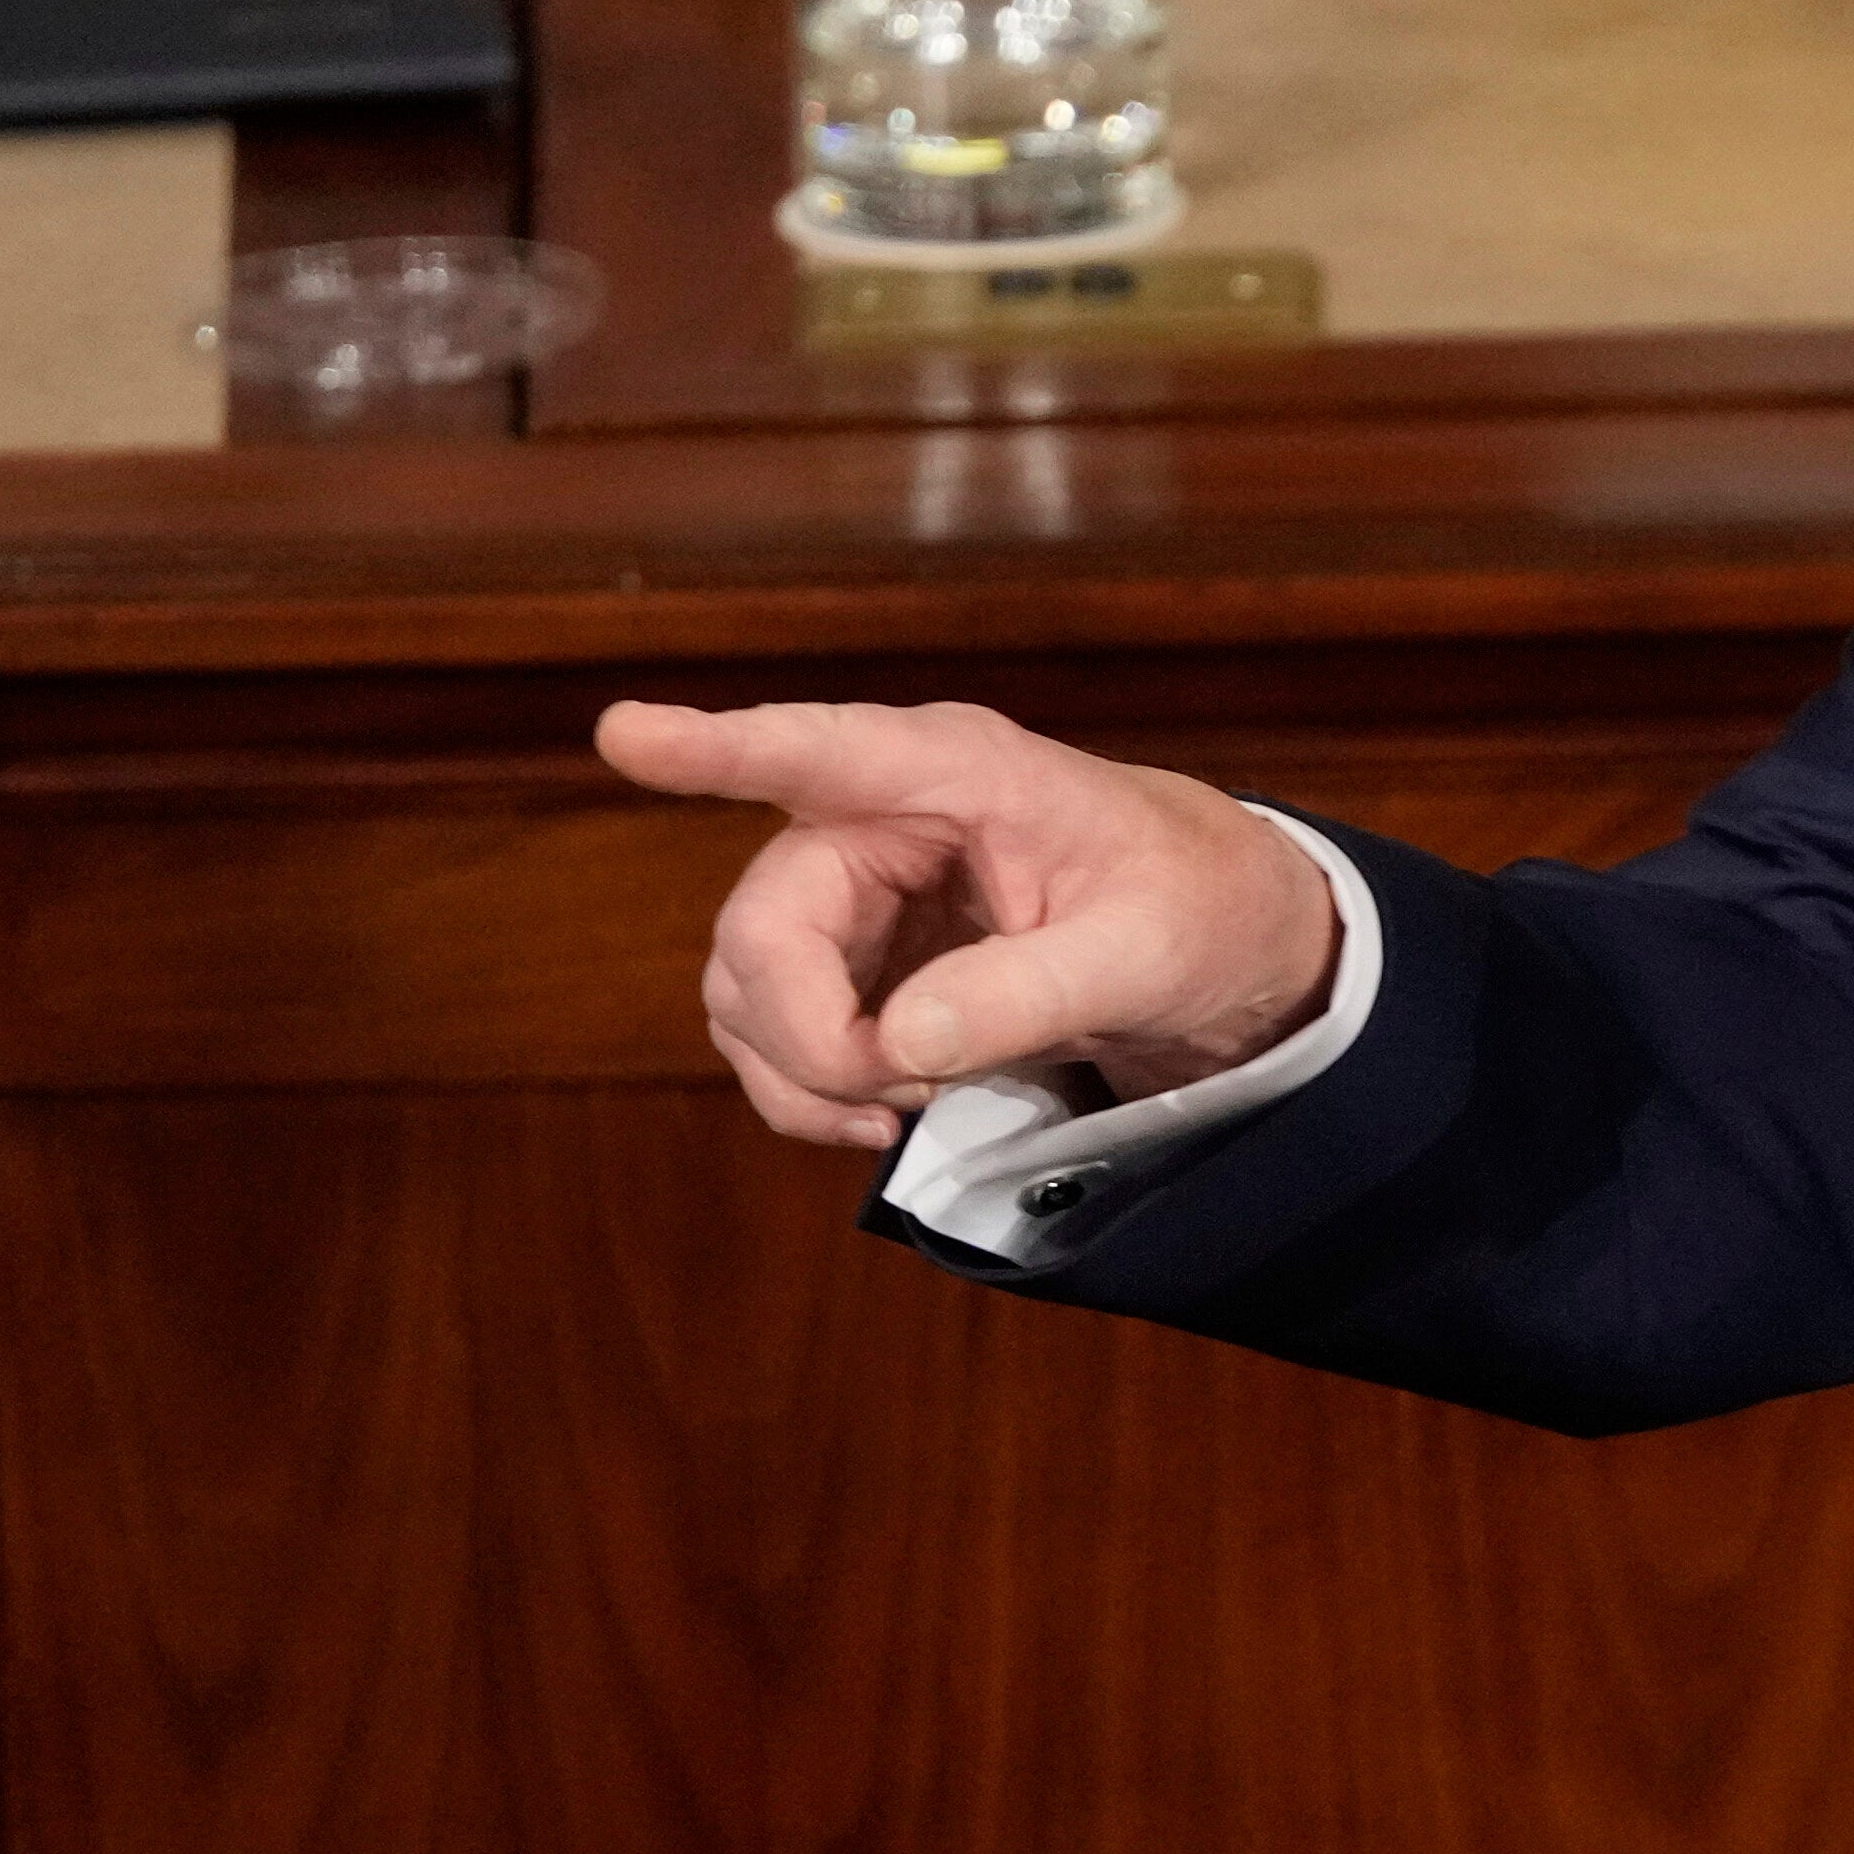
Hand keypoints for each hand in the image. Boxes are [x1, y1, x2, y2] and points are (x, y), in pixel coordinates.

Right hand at [597, 698, 1343, 1151]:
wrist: (1226, 942)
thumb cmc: (1199, 908)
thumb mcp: (1149, 951)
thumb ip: (1032, 991)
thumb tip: (903, 1041)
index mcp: (960, 772)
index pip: (822, 751)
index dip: (719, 748)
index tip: (627, 735)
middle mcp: (883, 818)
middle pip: (762, 927)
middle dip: (807, 1033)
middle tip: (895, 1097)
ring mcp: (858, 892)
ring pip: (747, 987)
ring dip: (803, 1072)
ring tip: (911, 1108)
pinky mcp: (855, 961)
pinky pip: (772, 1030)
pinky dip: (808, 1091)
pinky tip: (885, 1118)